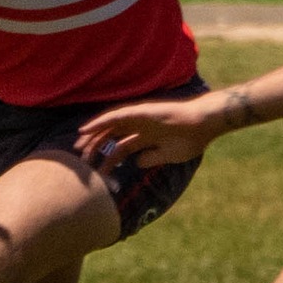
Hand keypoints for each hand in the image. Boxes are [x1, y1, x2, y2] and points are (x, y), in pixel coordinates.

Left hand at [75, 94, 225, 170]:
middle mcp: (140, 127)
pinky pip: (115, 116)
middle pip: (112, 136)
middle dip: (96, 147)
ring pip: (110, 125)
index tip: (97, 171)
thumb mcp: (169, 155)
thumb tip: (135, 163)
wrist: (204, 125)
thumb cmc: (192, 140)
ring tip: (78, 144)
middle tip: (82, 161)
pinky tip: (87, 129)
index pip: (122, 148)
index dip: (109, 159)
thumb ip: (151, 158)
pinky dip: (99, 121)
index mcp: (147, 138)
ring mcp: (139, 118)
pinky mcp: (140, 111)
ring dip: (93, 134)